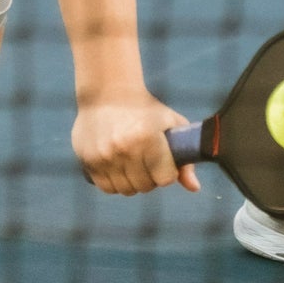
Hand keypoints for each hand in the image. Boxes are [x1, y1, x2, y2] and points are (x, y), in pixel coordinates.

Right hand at [73, 89, 200, 196]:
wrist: (108, 92)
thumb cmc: (146, 110)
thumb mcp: (171, 124)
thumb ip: (185, 158)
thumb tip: (195, 188)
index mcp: (149, 137)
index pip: (165, 178)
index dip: (167, 173)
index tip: (164, 163)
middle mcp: (126, 147)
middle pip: (145, 186)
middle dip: (149, 178)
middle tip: (147, 162)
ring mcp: (105, 155)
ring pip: (125, 189)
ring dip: (131, 182)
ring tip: (131, 163)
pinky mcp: (89, 159)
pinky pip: (105, 187)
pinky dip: (113, 182)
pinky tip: (117, 167)